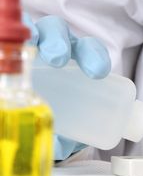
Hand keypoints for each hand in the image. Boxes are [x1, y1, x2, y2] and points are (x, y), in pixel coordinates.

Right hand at [23, 14, 111, 159]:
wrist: (24, 110)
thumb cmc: (53, 112)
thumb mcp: (62, 125)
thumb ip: (62, 136)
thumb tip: (58, 145)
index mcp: (76, 60)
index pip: (89, 50)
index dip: (95, 56)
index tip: (98, 73)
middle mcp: (55, 45)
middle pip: (60, 33)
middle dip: (61, 42)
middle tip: (59, 59)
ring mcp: (32, 42)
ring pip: (36, 29)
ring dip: (37, 36)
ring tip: (36, 50)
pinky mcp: (12, 46)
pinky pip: (11, 35)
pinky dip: (13, 32)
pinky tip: (11, 44)